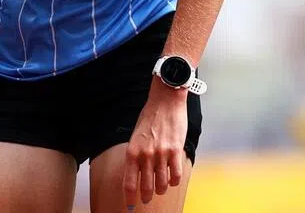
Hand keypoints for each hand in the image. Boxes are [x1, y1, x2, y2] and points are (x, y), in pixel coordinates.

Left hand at [124, 81, 187, 208]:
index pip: (129, 182)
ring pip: (162, 184)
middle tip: (146, 198)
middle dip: (146, 196)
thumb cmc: (149, 118)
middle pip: (146, 187)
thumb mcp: (135, 136)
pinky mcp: (176, 151)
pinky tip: (172, 177)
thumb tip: (136, 174)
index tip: (129, 206)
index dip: (130, 197)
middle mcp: (145, 155)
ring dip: (161, 188)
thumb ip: (136, 155)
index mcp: (132, 152)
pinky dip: (174, 180)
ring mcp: (161, 154)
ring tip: (161, 186)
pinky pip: (175, 176)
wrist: (165, 101)